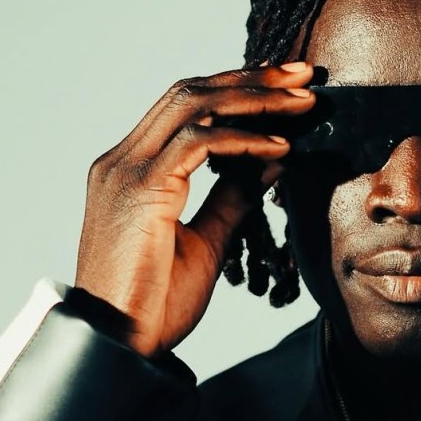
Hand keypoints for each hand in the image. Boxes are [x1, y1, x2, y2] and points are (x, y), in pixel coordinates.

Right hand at [75, 62, 315, 357]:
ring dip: (253, 99)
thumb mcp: (205, 244)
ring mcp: (126, 171)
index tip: (284, 86)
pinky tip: (279, 148)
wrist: (119, 345)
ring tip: (301, 103)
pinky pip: (198, 143)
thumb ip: (232, 199)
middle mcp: (122, 161)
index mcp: (131, 169)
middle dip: (250, 78)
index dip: (235, 89)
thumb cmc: (154, 304)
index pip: (184, 107)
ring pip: (193, 104)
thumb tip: (272, 161)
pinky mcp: (140, 190)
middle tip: (302, 75)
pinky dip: (243, 140)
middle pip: (189, 91)